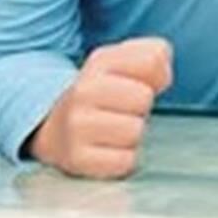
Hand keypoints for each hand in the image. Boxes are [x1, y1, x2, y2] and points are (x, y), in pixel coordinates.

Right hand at [30, 36, 171, 178]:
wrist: (53, 127)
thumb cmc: (101, 94)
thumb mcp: (122, 63)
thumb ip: (153, 56)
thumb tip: (163, 74)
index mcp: (100, 62)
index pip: (153, 60)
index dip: (155, 75)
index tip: (136, 82)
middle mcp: (83, 91)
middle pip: (144, 99)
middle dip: (139, 108)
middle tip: (121, 110)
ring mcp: (76, 125)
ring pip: (135, 132)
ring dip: (131, 135)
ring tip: (113, 130)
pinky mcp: (78, 159)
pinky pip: (125, 161)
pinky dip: (122, 159)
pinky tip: (106, 149)